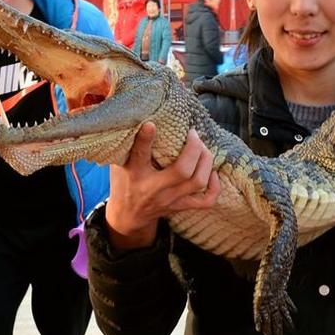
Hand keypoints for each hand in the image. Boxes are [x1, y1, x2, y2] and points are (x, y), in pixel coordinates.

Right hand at [105, 122, 219, 249]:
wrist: (128, 216)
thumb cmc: (124, 182)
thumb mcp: (119, 163)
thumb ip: (129, 145)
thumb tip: (138, 118)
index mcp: (134, 175)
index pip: (139, 156)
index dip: (145, 139)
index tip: (151, 124)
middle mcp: (153, 189)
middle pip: (182, 171)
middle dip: (194, 149)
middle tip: (193, 134)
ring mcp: (170, 200)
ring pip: (197, 182)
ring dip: (206, 161)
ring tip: (203, 147)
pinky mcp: (180, 207)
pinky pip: (205, 201)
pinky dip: (214, 186)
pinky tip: (212, 172)